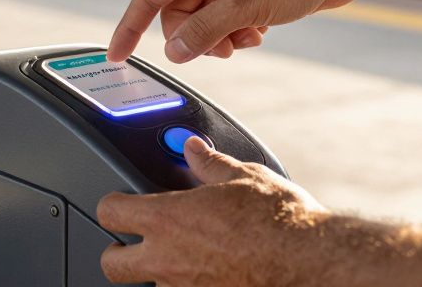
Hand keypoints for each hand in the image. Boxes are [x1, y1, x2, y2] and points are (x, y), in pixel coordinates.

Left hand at [98, 137, 331, 285]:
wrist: (311, 261)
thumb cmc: (280, 220)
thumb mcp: (243, 176)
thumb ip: (209, 164)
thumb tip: (193, 149)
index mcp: (168, 218)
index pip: (110, 212)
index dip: (111, 204)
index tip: (119, 202)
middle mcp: (168, 259)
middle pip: (111, 265)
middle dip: (117, 253)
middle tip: (130, 244)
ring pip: (149, 286)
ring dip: (158, 272)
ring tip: (182, 259)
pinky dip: (190, 285)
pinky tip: (209, 274)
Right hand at [107, 0, 366, 62]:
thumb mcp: (243, 8)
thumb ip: (202, 32)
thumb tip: (174, 52)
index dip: (130, 27)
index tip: (117, 54)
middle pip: (177, 14)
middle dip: (196, 38)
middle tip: (222, 49)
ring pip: (202, 20)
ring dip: (220, 37)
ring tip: (248, 37)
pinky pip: (223, 19)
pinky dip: (237, 31)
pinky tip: (260, 30)